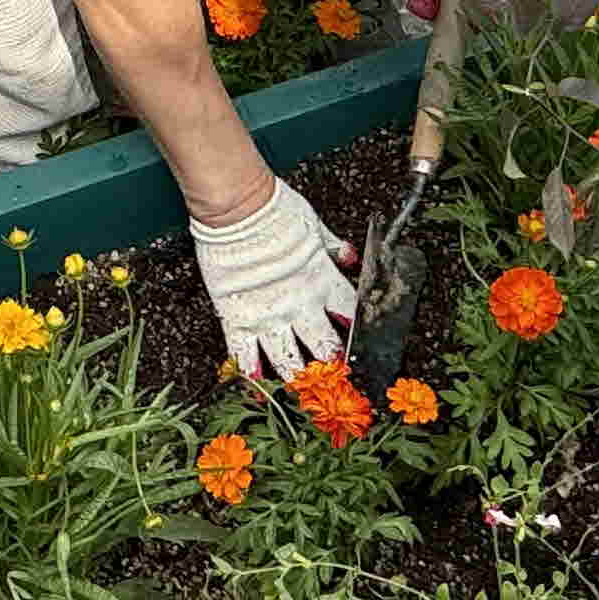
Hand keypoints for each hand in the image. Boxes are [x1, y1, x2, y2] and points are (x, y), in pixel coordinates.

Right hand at [190, 176, 356, 379]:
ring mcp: (269, 315)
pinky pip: (244, 354)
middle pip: (324, 347)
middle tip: (335, 382)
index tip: (361, 350)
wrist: (239, 209)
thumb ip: (334, 248)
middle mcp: (300, 305)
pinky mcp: (238, 318)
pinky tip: (256, 384)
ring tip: (302, 390)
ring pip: (288, 361)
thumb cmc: (276, 210)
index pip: (350, 317)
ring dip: (297, 378)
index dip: (358, 335)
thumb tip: (351, 257)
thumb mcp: (315, 226)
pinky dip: (251, 371)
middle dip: (332, 366)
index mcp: (323, 282)